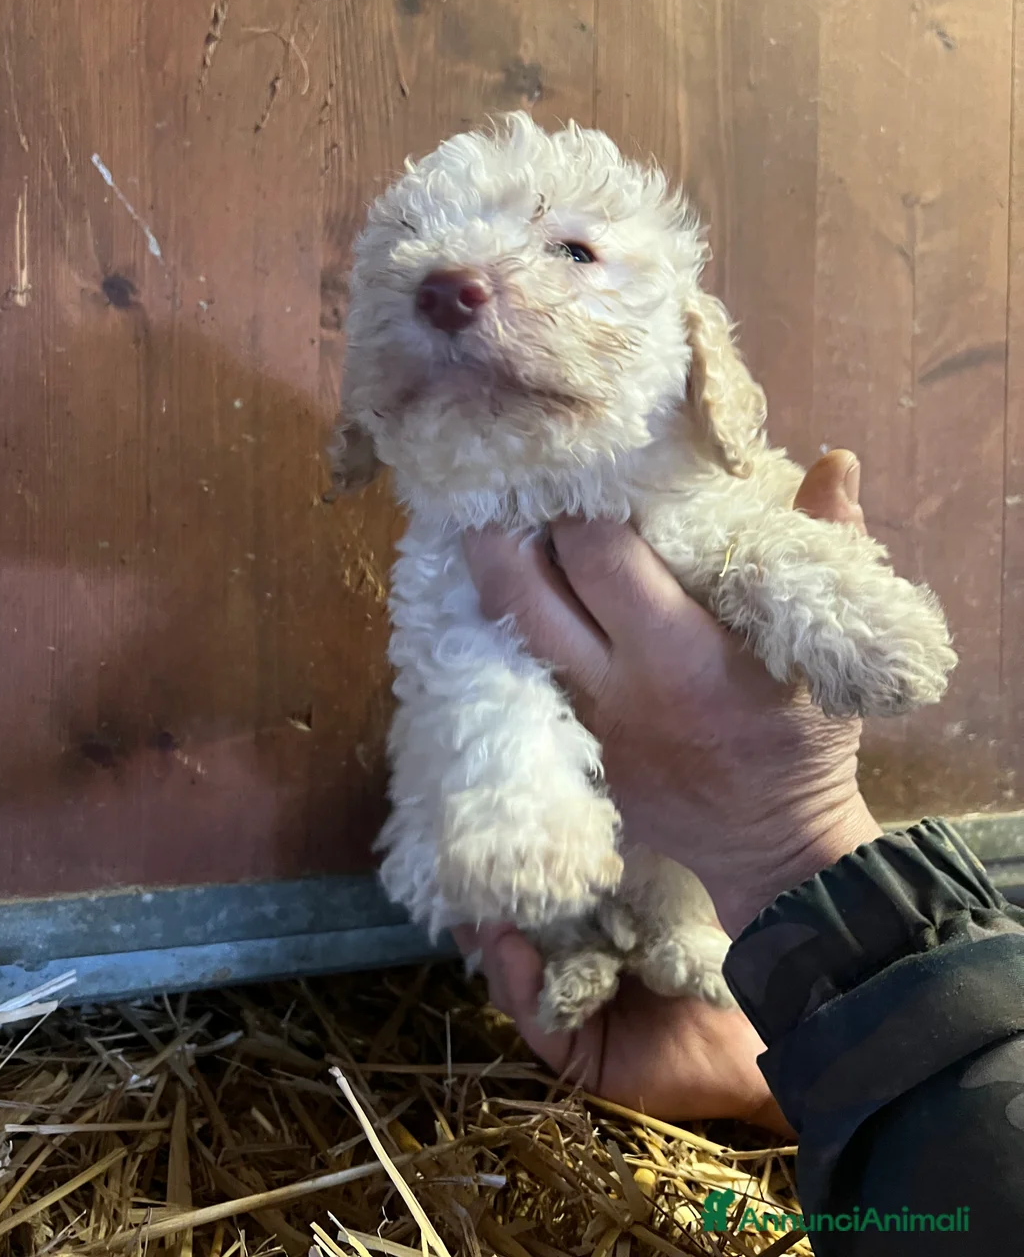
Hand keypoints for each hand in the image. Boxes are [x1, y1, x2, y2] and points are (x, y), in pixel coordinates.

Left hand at [454, 451, 878, 1129]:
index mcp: (678, 657)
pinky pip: (515, 681)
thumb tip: (835, 462)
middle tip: (491, 483)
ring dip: (489, 580)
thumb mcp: (825, 651)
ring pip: (503, 640)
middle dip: (500, 534)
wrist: (773, 852)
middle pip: (523, 597)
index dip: (577, 507)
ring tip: (481, 522)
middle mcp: (613, 690)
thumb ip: (825, 551)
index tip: (574, 465)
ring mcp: (580, 727)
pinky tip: (498, 594)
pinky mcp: (567, 755)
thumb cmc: (803, 744)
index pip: (599, 560)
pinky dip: (504, 632)